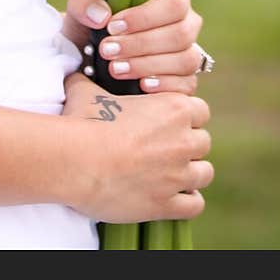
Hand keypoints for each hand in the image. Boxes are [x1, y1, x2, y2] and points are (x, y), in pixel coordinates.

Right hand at [58, 69, 212, 222]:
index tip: (168, 122)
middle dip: (187, 145)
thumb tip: (78, 73)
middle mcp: (182, 140)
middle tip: (164, 148)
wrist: (75, 161)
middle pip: (203, 142)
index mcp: (172, 108)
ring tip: (170, 174)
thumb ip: (89, 80)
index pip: (200, 110)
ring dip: (190, 173)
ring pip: (204, 173)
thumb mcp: (86, 92)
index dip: (186, 116)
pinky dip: (186, 202)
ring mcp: (177, 175)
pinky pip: (195, 206)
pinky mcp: (167, 204)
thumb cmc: (83, 123)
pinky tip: (172, 197)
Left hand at [60, 0, 204, 94]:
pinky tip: (141, 86)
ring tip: (115, 69)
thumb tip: (102, 16)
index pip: (175, 1)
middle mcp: (186, 23)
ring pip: (185, 60)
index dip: (146, 15)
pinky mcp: (186, 81)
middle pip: (181, 33)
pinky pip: (186, 85)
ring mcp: (189, 53)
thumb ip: (84, 3)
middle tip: (106, 50)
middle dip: (141, 43)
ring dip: (147, 65)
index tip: (113, 26)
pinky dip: (164, 86)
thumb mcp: (81, 10)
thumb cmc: (92, 27)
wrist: (89, 59)